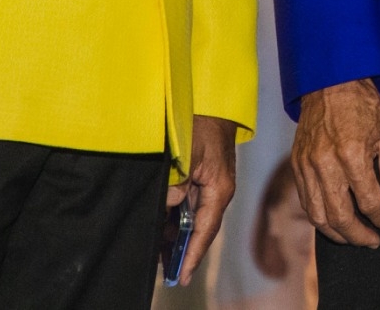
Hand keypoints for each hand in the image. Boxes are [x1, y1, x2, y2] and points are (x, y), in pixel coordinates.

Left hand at [167, 115, 238, 277]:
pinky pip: (190, 205)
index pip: (205, 230)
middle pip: (200, 229)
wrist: (212, 103)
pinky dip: (177, 218)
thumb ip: (176, 182)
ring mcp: (211, 185)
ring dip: (177, 235)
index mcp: (219, 189)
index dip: (193, 254)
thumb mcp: (187, 153)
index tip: (182, 276)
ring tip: (159, 252)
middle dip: (183, 250)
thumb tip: (168, 204)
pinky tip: (163, 225)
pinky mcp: (203, 178)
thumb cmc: (201, 124)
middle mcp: (218, 192)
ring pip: (194, 219)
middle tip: (166, 271)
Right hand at [293, 78, 379, 247]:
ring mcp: (307, 166)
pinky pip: (306, 202)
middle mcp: (326, 163)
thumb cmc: (366, 108)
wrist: (332, 84)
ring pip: (318, 215)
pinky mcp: (297, 166)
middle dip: (360, 235)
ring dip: (338, 233)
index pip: (370, 201)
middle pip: (341, 216)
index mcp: (353, 154)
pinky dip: (321, 218)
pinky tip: (336, 221)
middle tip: (374, 241)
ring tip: (355, 237)